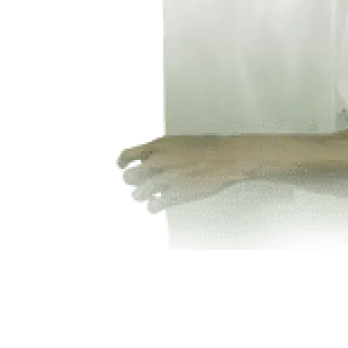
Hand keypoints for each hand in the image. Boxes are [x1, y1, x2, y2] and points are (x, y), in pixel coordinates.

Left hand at [117, 135, 256, 212]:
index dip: (122, 163)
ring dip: (139, 196)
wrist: (226, 158)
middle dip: (130, 182)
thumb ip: (163, 150)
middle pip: (132, 176)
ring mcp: (165, 179)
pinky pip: (156, 203)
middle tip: (131, 185)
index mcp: (158, 146)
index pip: (129, 155)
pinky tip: (152, 206)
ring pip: (141, 192)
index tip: (121, 167)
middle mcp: (157, 162)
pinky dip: (152, 206)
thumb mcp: (179, 141)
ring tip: (140, 198)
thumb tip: (151, 158)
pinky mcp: (175, 193)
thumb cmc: (207, 146)